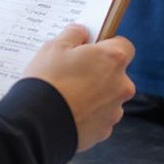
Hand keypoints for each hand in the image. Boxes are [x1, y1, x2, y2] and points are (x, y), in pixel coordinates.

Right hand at [24, 24, 134, 151]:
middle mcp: (121, 85)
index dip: (108, 45)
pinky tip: (68, 110)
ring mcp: (114, 110)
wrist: (39, 123)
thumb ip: (73, 34)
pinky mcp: (104, 131)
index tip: (92, 47)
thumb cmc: (48, 80)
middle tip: (74, 70)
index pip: (124, 46)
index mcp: (112, 59)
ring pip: (108, 96)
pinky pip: (99, 116)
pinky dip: (88, 113)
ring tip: (68, 93)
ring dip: (95, 93)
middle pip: (116, 73)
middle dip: (99, 71)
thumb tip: (81, 32)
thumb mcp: (54, 46)